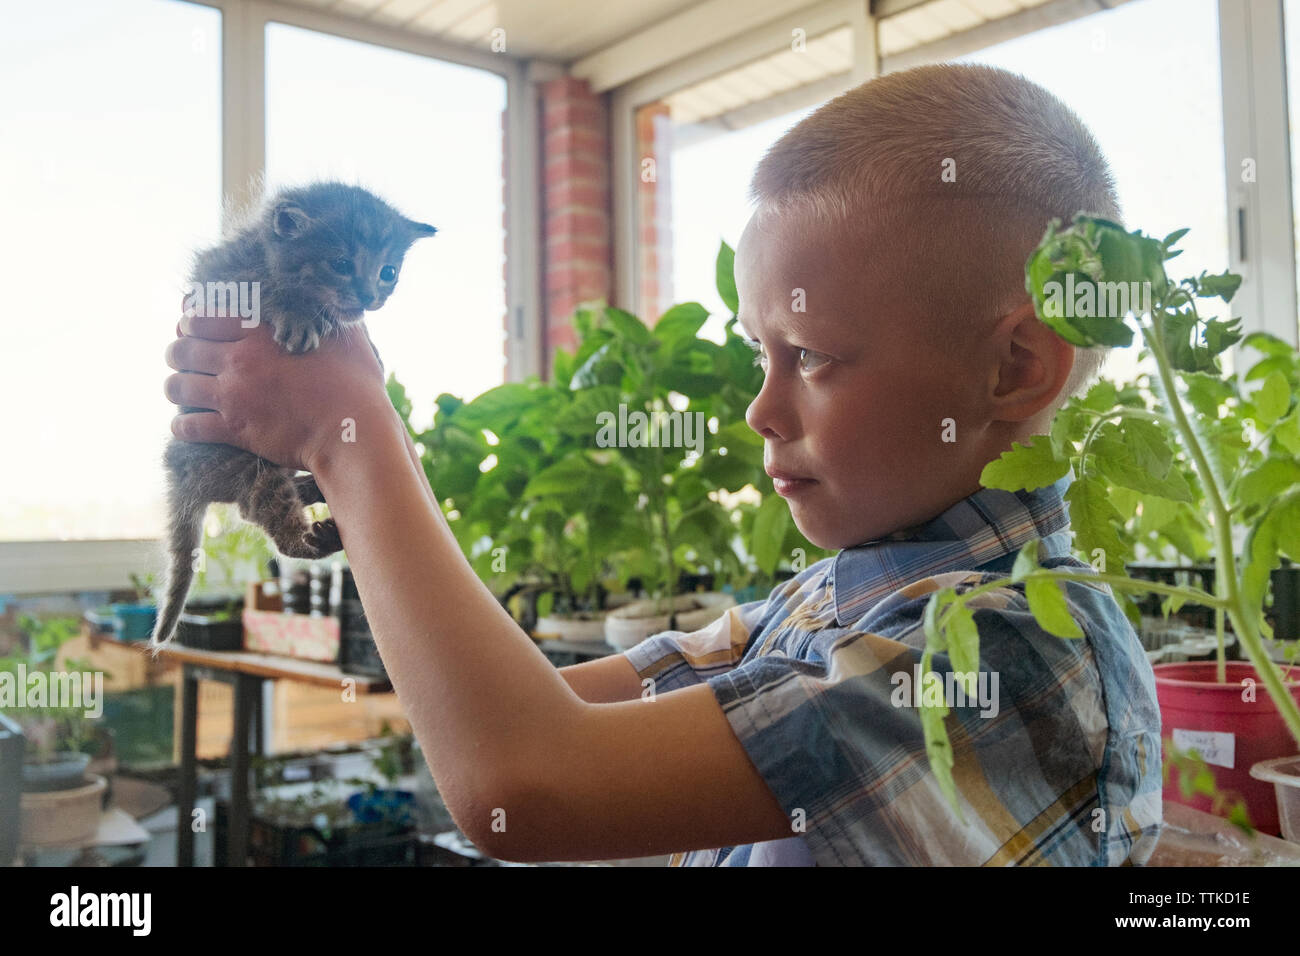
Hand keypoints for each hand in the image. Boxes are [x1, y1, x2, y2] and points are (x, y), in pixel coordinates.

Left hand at [164, 298, 391, 472]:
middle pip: (181, 349)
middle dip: (178, 352)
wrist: (354, 432)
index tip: (194, 327)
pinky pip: (187, 427)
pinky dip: (182, 425)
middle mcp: (240, 361)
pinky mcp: (235, 430)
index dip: (191, 321)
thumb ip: (331, 313)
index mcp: (261, 334)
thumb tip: (333, 295)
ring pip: (177, 386)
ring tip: (185, 389)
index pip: (202, 316)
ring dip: (176, 386)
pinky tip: (188, 425)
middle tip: (186, 358)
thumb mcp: (347, 336)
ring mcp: (234, 396)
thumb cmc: (356, 384)